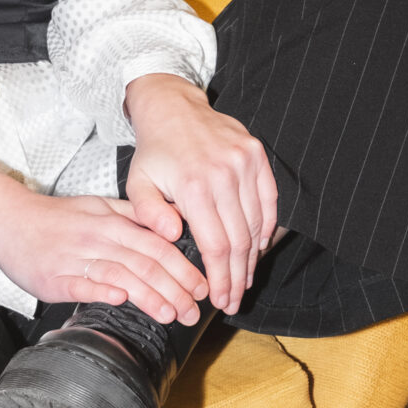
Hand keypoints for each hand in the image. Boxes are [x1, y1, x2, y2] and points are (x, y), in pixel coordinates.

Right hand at [0, 167, 205, 325]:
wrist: (7, 219)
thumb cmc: (55, 218)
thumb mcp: (98, 206)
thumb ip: (132, 217)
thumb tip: (170, 228)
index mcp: (113, 221)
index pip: (158, 245)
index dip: (184, 267)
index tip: (202, 286)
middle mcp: (98, 237)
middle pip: (146, 263)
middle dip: (176, 288)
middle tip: (194, 311)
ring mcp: (76, 258)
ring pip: (121, 275)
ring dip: (149, 296)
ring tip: (171, 314)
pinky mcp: (54, 277)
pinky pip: (81, 283)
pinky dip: (102, 290)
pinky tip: (120, 301)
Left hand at [122, 73, 279, 316]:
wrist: (173, 107)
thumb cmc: (154, 151)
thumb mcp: (137, 182)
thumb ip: (149, 212)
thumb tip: (171, 236)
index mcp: (193, 186)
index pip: (215, 246)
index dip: (220, 279)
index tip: (219, 300)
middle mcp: (223, 175)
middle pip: (239, 241)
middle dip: (238, 277)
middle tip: (234, 300)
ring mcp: (244, 163)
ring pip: (256, 223)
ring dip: (253, 257)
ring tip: (245, 280)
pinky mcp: (256, 155)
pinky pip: (269, 199)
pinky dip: (267, 227)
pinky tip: (259, 247)